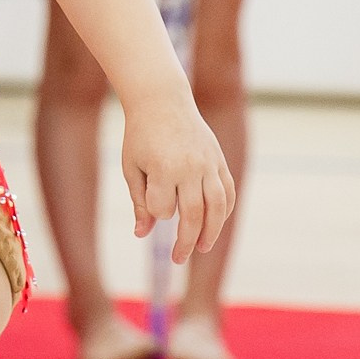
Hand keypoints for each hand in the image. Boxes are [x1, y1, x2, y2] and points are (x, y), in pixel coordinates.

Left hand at [120, 87, 234, 264]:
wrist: (162, 100)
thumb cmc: (141, 136)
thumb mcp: (132, 167)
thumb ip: (139, 201)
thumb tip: (142, 234)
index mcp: (165, 168)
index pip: (164, 209)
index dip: (156, 213)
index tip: (151, 207)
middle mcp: (191, 167)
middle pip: (194, 215)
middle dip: (186, 242)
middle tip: (179, 258)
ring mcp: (208, 163)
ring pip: (217, 207)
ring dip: (212, 231)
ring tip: (202, 247)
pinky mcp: (218, 160)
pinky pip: (227, 191)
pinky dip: (224, 210)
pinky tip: (215, 223)